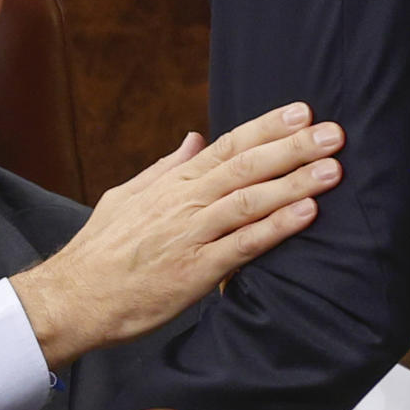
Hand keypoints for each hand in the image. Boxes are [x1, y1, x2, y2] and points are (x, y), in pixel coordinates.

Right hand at [11, 102, 343, 369]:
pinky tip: (307, 214)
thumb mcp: (127, 196)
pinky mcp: (195, 271)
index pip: (227, 146)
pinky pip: (243, 245)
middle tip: (335, 133)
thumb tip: (194, 138)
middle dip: (294, 147)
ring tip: (333, 168)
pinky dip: (276, 227)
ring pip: (250, 200)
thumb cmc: (101, 251)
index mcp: (173, 184)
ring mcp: (191, 235)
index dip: (267, 127)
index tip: (302, 112)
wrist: (74, 297)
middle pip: (246, 165)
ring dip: (294, 182)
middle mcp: (185, 202)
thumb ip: (165, 168)